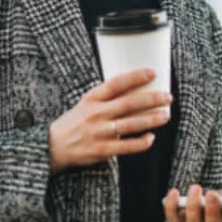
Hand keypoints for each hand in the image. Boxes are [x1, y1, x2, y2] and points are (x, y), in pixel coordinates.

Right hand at [49, 68, 171, 172]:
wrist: (54, 146)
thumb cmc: (75, 121)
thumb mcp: (86, 102)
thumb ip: (106, 97)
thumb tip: (135, 89)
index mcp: (92, 97)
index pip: (117, 83)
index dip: (136, 77)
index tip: (153, 72)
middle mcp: (96, 113)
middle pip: (129, 103)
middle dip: (152, 99)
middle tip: (168, 96)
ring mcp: (100, 132)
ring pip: (131, 124)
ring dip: (151, 119)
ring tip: (166, 115)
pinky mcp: (103, 150)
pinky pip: (127, 146)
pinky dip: (141, 142)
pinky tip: (151, 138)